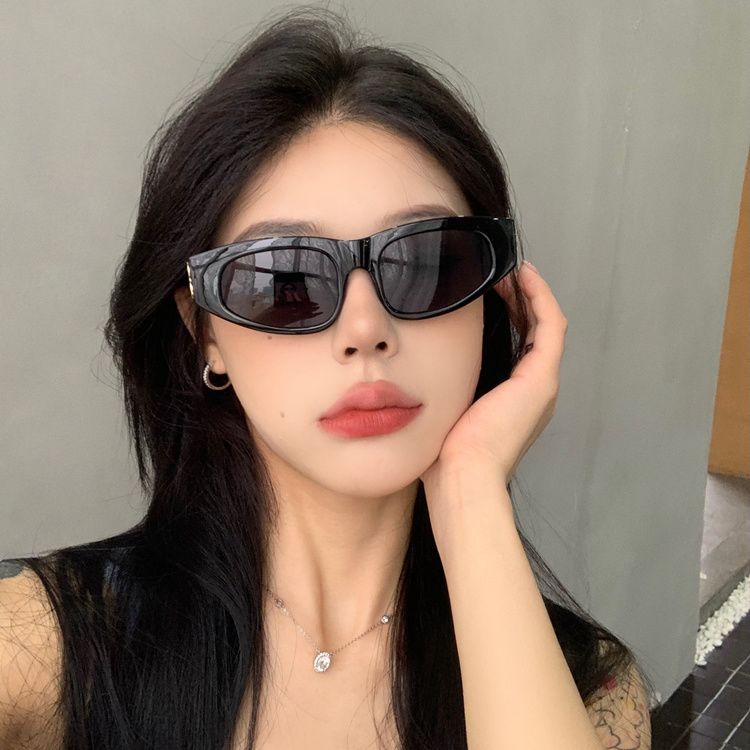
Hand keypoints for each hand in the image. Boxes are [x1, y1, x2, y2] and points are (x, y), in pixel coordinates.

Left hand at [419, 260, 567, 496]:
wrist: (461, 476)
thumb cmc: (445, 454)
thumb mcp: (444, 409)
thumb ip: (442, 387)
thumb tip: (416, 365)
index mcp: (513, 399)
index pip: (519, 344)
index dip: (509, 313)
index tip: (487, 289)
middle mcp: (533, 390)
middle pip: (534, 331)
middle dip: (518, 299)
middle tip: (498, 274)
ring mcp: (542, 384)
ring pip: (545, 323)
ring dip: (530, 293)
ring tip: (508, 269)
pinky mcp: (542, 378)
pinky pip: (550, 325)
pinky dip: (539, 297)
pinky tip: (521, 275)